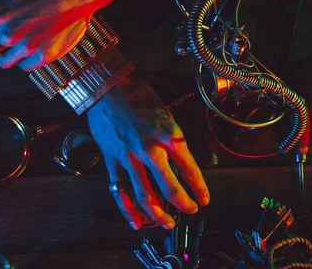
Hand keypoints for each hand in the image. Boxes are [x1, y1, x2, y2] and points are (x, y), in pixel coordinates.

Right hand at [87, 77, 208, 229]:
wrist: (107, 89)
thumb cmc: (138, 97)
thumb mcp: (165, 114)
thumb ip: (172, 139)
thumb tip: (178, 163)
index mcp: (168, 135)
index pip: (190, 170)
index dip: (199, 189)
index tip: (204, 199)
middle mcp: (150, 149)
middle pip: (170, 188)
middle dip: (183, 204)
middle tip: (190, 211)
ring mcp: (129, 157)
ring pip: (145, 195)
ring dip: (158, 214)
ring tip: (168, 223)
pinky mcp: (112, 161)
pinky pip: (120, 190)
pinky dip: (127, 209)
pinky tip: (136, 223)